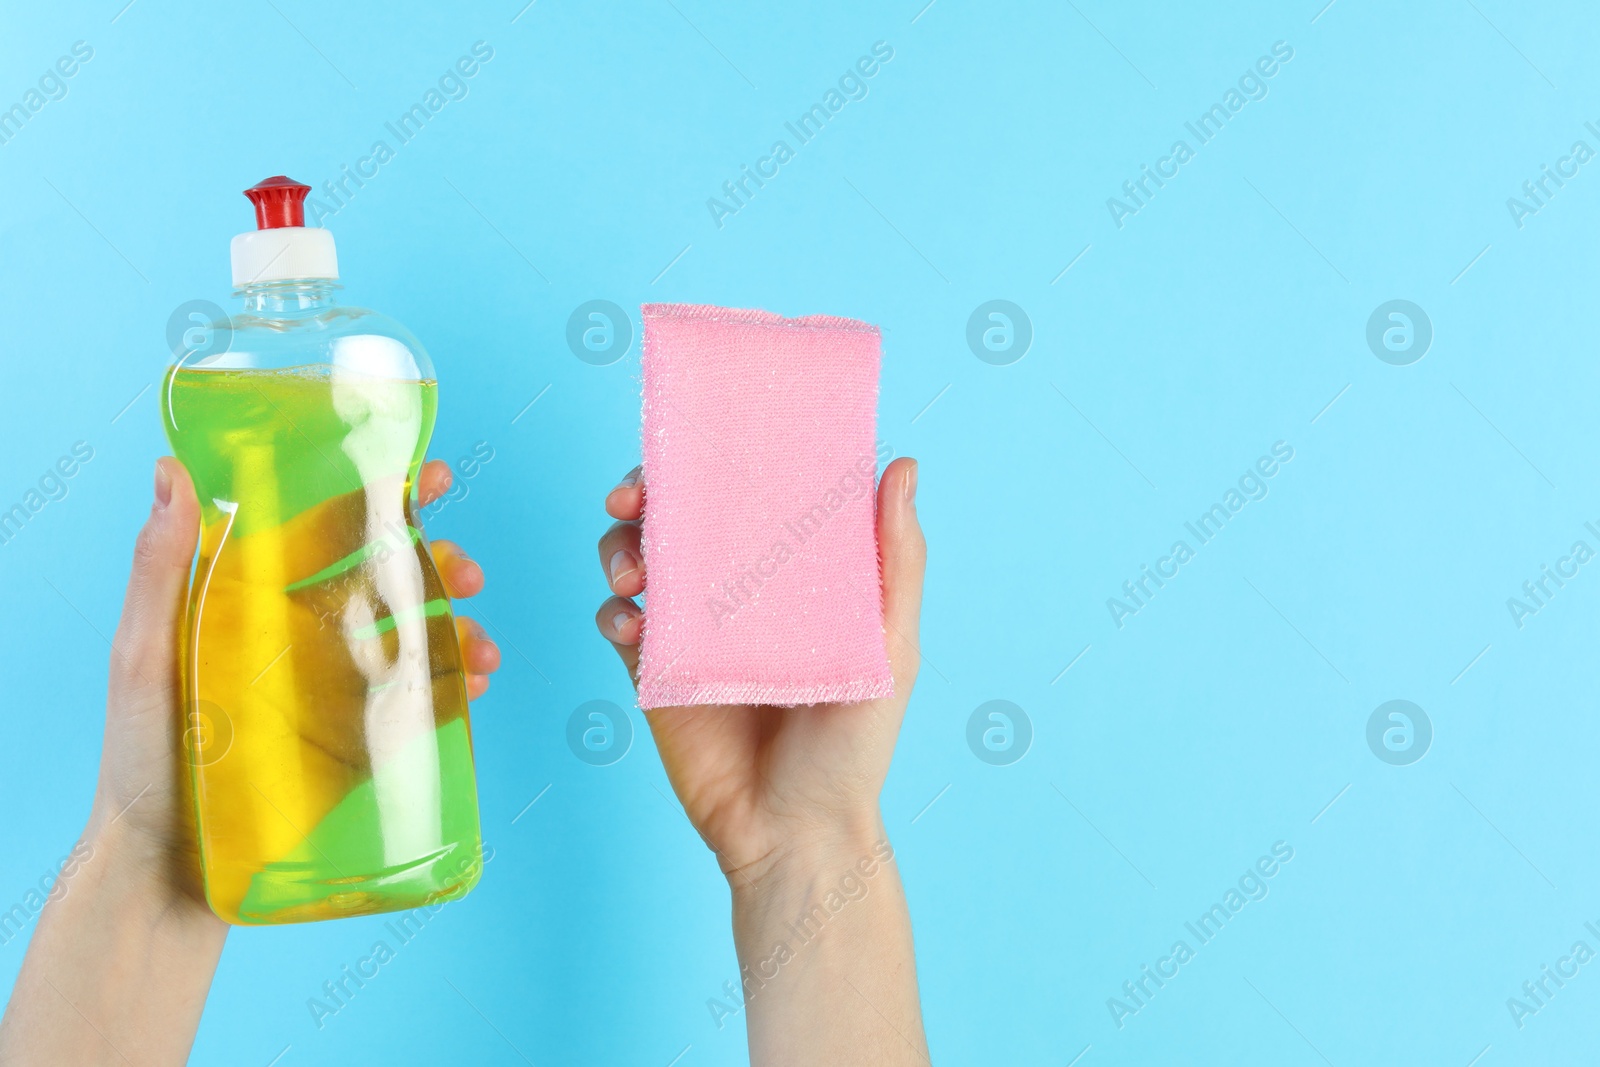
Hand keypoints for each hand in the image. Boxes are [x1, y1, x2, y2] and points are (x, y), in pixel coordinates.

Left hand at [92, 457, 499, 906]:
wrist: (163, 876)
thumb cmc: (138, 761)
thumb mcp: (142, 657)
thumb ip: (159, 569)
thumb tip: (174, 474)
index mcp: (255, 601)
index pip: (324, 529)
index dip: (380, 494)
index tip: (432, 474)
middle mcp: (302, 636)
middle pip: (387, 578)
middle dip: (442, 563)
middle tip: (471, 571)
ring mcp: (335, 690)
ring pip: (415, 637)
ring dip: (463, 629)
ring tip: (484, 652)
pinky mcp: (357, 743)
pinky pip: (419, 703)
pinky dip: (457, 688)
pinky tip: (475, 689)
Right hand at [594, 457, 929, 1064]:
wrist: (796, 836)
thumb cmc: (855, 746)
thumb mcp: (891, 647)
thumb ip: (896, 560)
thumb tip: (903, 465)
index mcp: (792, 574)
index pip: (749, 495)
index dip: (718, 459)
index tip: (697, 441)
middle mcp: (737, 591)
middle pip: (679, 516)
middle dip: (645, 493)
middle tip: (634, 499)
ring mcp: (690, 629)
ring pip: (637, 557)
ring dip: (621, 548)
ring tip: (635, 573)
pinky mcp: (652, 670)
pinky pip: (617, 620)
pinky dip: (613, 610)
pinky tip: (632, 623)